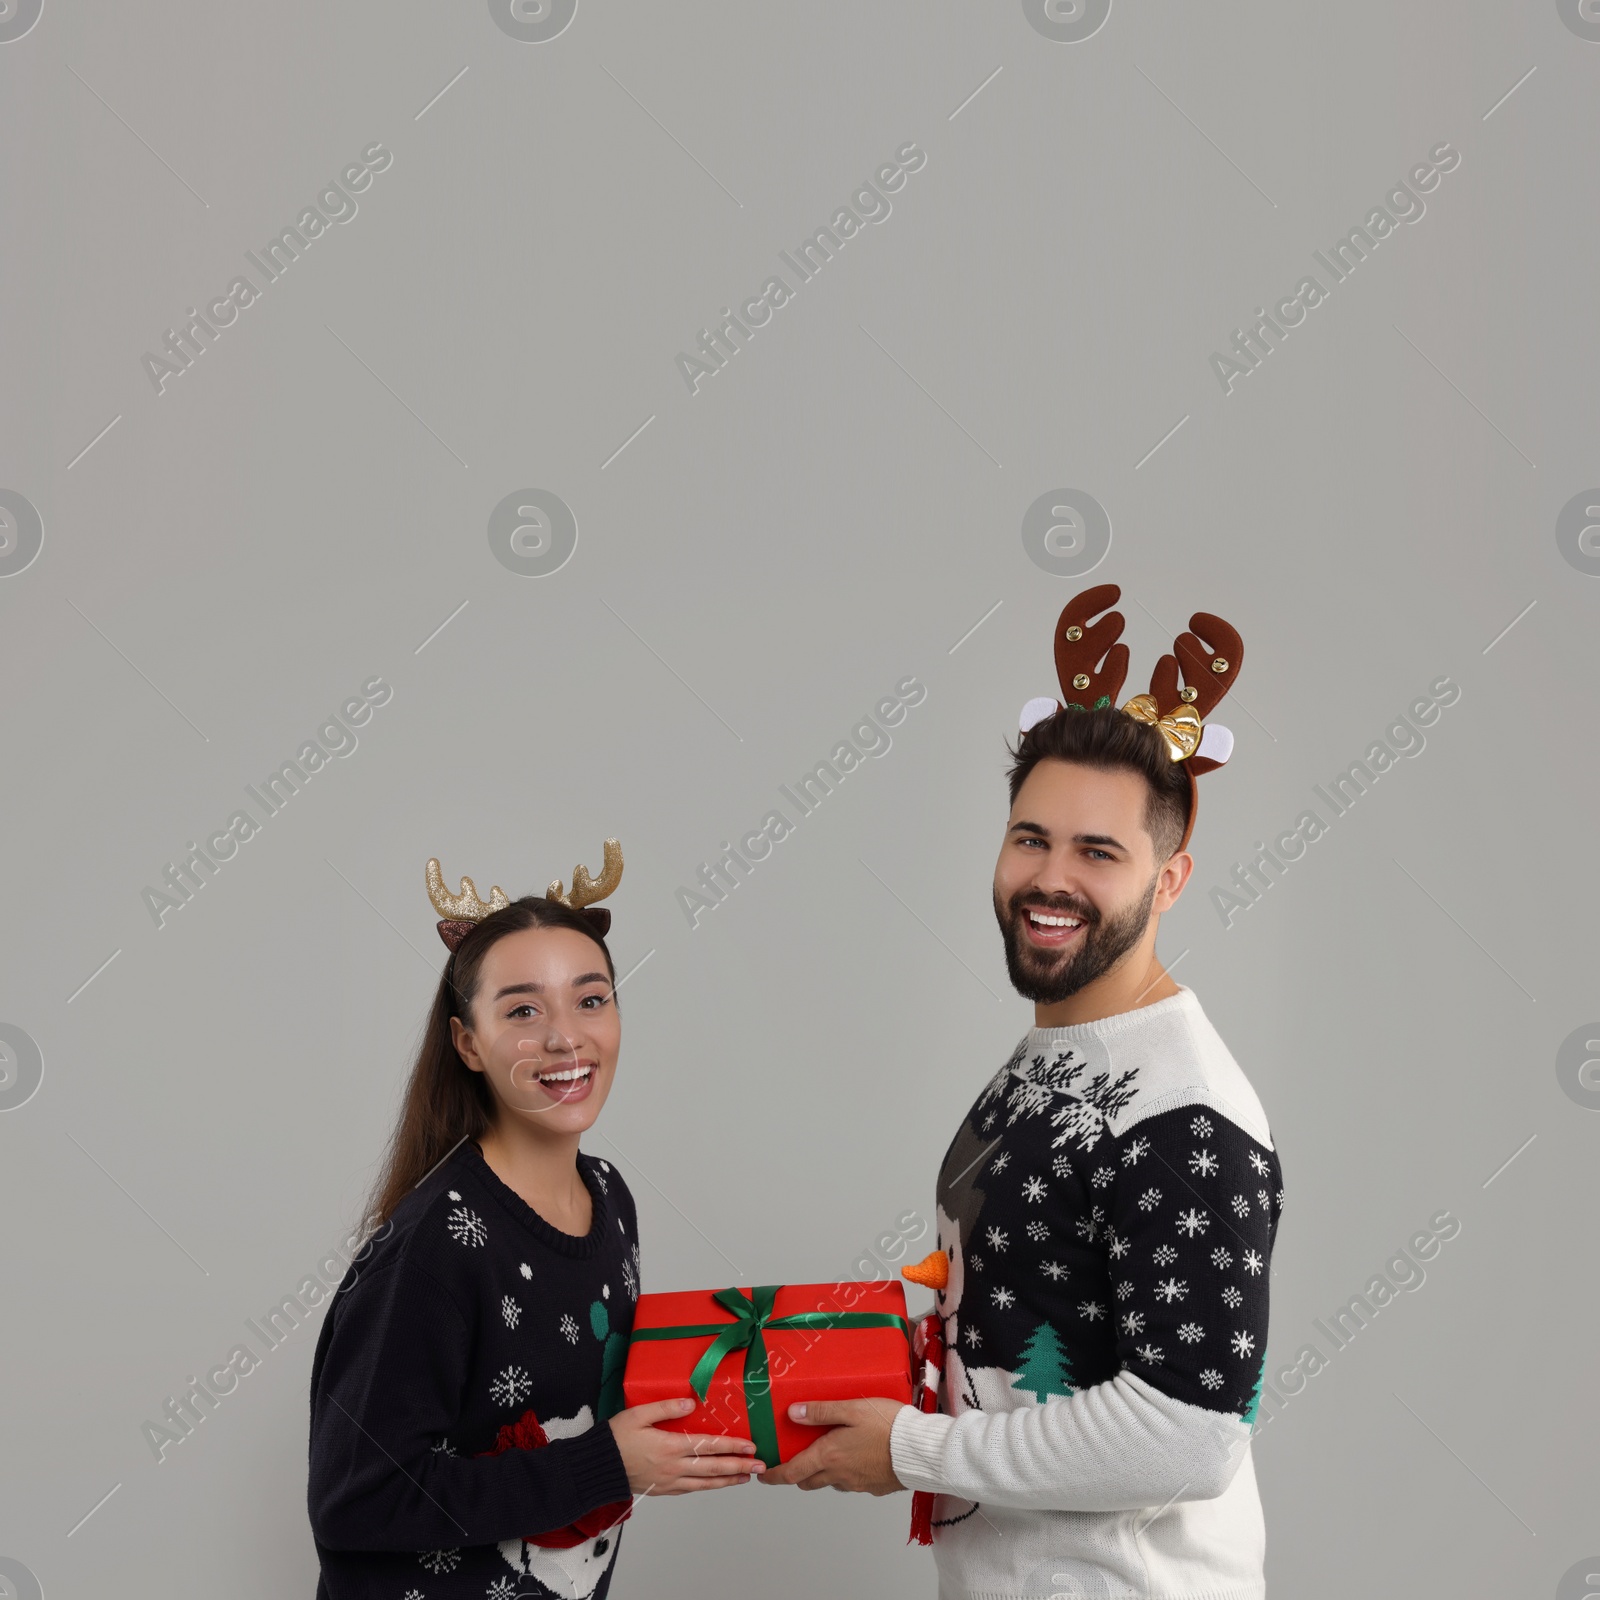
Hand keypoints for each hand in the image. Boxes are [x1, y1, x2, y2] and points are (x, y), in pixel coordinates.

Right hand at [608, 1397, 763, 1494]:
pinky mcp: (663, 1489)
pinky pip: (691, 1489)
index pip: (709, 1446)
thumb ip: (666, 1407)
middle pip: (713, 1468)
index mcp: (670, 1446)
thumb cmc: (615, 1438)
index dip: (732, 1446)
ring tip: (746, 1477)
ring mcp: (669, 1481)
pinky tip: (717, 1484)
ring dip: (728, 1480)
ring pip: (705, 1484)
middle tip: (760, 1466)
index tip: (750, 1446)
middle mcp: (674, 1467)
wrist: (597, 1468)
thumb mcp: (639, 1414)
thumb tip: (692, 1402)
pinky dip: (708, 1487)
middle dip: (739, 1466)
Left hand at [756, 1398, 907, 1494]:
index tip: (763, 1475)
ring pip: (830, 1482)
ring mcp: (857, 1484)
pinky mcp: (874, 1487)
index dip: (774, 1476)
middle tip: (794, 1459)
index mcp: (829, 1456)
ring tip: (828, 1452)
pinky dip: (846, 1472)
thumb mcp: (852, 1408)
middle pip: (808, 1481)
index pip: (792, 1472)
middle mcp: (839, 1475)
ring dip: (822, 1472)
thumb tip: (793, 1413)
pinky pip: (851, 1482)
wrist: (921, 1450)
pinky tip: (856, 1456)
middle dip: (797, 1473)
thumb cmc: (888, 1425)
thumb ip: (821, 1411)